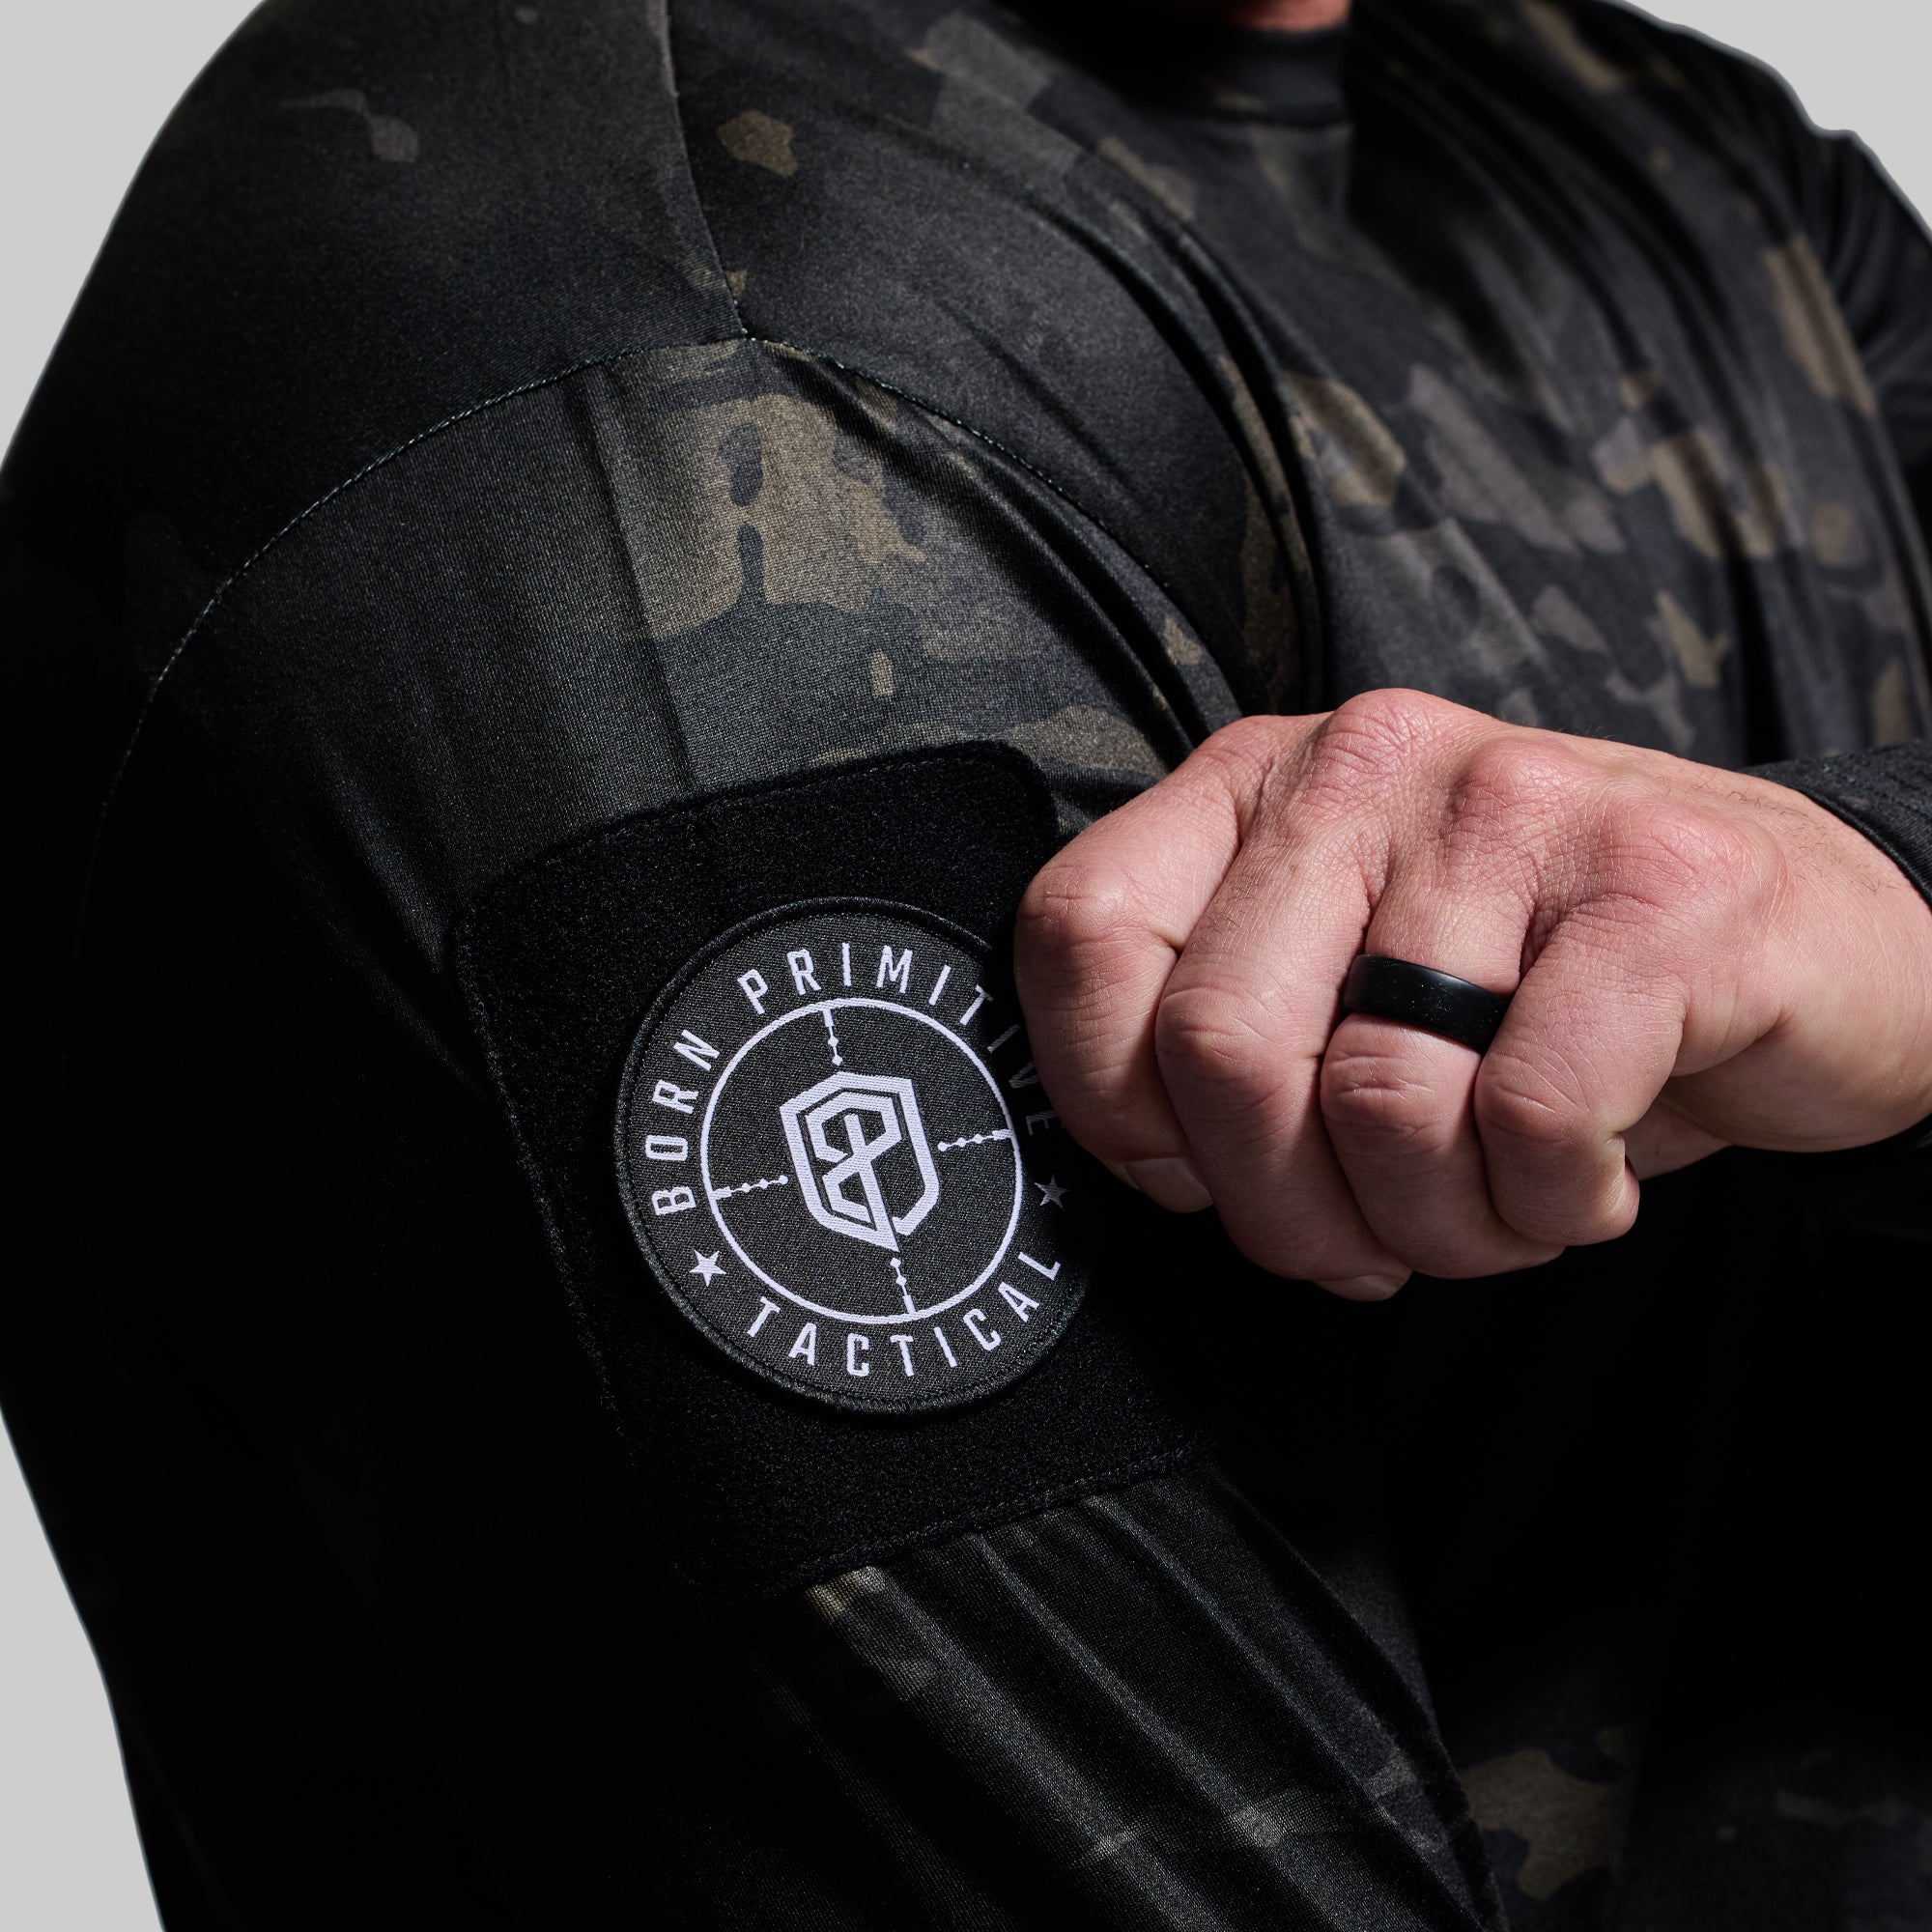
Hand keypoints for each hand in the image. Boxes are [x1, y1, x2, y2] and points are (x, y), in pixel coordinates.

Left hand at [1014, 690, 1931, 1295]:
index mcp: (1259, 783)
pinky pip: (1531, 1119)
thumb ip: (1229, 1036)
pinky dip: (1552, 1205)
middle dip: (1283, 1211)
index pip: (1079, 933)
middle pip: (1216, 1046)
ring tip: (1494, 1202)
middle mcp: (1367, 764)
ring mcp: (1516, 807)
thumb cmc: (1541, 986)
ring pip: (1378, 1104)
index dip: (1114, 1105)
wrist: (1807, 947)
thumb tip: (1150, 1166)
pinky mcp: (1658, 884)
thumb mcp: (1349, 984)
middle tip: (1363, 1240)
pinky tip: (1586, 1178)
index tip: (1199, 1173)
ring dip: (1436, 1227)